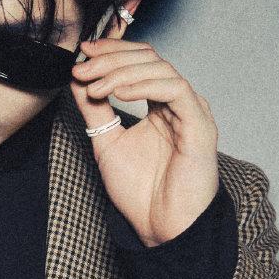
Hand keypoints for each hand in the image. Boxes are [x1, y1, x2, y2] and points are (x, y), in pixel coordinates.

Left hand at [69, 38, 219, 246]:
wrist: (160, 227)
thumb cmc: (141, 192)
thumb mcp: (106, 143)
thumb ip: (95, 111)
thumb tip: (78, 80)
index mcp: (160, 104)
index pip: (139, 61)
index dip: (111, 51)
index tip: (83, 53)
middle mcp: (178, 103)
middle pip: (149, 59)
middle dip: (111, 58)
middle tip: (82, 67)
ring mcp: (191, 111)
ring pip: (160, 69)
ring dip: (121, 72)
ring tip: (94, 85)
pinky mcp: (200, 124)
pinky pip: (175, 90)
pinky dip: (144, 86)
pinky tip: (119, 92)